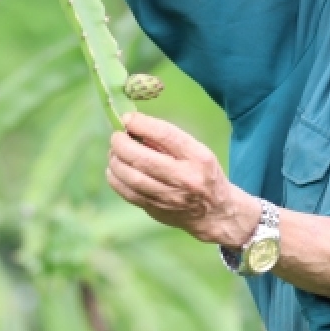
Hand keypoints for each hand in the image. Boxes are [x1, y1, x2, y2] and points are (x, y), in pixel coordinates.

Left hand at [105, 112, 258, 246]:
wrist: (215, 212)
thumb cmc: (202, 174)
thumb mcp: (197, 151)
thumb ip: (168, 140)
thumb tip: (134, 125)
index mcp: (198, 158)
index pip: (166, 136)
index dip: (142, 124)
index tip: (128, 118)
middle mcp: (185, 179)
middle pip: (142, 159)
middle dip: (122, 144)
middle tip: (116, 137)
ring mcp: (169, 198)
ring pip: (131, 177)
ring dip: (116, 161)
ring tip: (115, 152)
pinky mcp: (156, 210)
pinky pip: (128, 193)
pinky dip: (115, 179)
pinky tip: (115, 170)